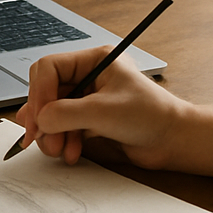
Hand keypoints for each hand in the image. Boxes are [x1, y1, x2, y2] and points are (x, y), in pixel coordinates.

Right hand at [15, 47, 212, 176]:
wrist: (174, 141)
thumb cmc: (151, 116)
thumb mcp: (103, 112)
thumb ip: (65, 113)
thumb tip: (38, 120)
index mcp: (93, 60)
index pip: (49, 68)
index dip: (39, 93)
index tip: (39, 119)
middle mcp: (88, 75)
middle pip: (46, 90)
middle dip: (43, 117)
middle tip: (42, 139)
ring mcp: (87, 97)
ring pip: (51, 111)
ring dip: (51, 133)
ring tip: (59, 150)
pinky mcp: (89, 118)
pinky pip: (62, 126)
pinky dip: (62, 140)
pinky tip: (70, 152)